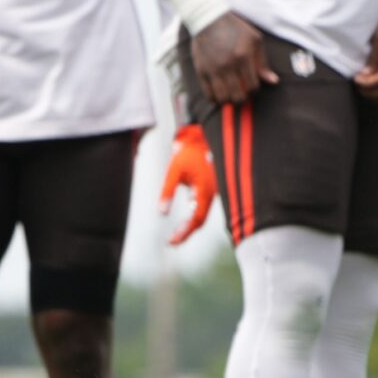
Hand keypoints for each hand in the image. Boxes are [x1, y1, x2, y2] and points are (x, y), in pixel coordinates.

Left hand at [158, 123, 216, 245]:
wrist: (204, 136)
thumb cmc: (189, 152)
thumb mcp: (173, 171)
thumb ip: (167, 192)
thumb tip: (162, 213)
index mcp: (205, 191)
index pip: (196, 219)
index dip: (185, 232)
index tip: (172, 241)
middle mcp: (214, 193)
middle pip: (201, 219)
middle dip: (187, 231)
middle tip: (173, 240)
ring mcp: (216, 191)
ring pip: (203, 212)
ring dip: (191, 223)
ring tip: (177, 232)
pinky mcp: (213, 187)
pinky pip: (205, 203)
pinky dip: (195, 212)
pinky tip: (187, 213)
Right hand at [190, 11, 276, 107]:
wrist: (208, 18)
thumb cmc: (235, 28)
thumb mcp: (255, 40)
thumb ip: (263, 62)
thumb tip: (273, 81)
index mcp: (243, 56)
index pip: (252, 86)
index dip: (254, 90)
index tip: (252, 86)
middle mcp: (228, 65)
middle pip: (238, 96)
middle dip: (242, 98)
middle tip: (242, 93)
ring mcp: (213, 69)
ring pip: (223, 98)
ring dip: (229, 100)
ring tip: (230, 94)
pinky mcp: (201, 70)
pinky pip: (208, 93)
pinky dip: (214, 98)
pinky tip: (218, 94)